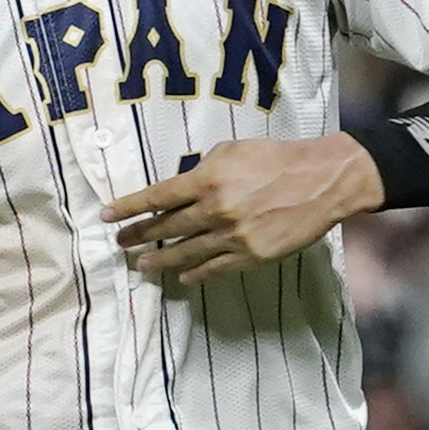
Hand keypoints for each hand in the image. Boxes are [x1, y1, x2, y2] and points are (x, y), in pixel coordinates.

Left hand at [107, 140, 384, 287]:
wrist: (322, 181)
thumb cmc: (277, 159)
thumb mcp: (233, 151)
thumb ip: (203, 170)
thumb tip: (181, 188)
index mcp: (207, 181)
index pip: (156, 197)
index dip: (128, 207)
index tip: (106, 216)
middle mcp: (214, 211)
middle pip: (166, 228)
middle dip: (138, 236)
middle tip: (120, 243)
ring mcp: (232, 237)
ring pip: (186, 253)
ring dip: (160, 261)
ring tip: (141, 265)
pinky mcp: (251, 256)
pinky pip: (215, 269)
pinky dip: (195, 274)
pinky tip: (182, 278)